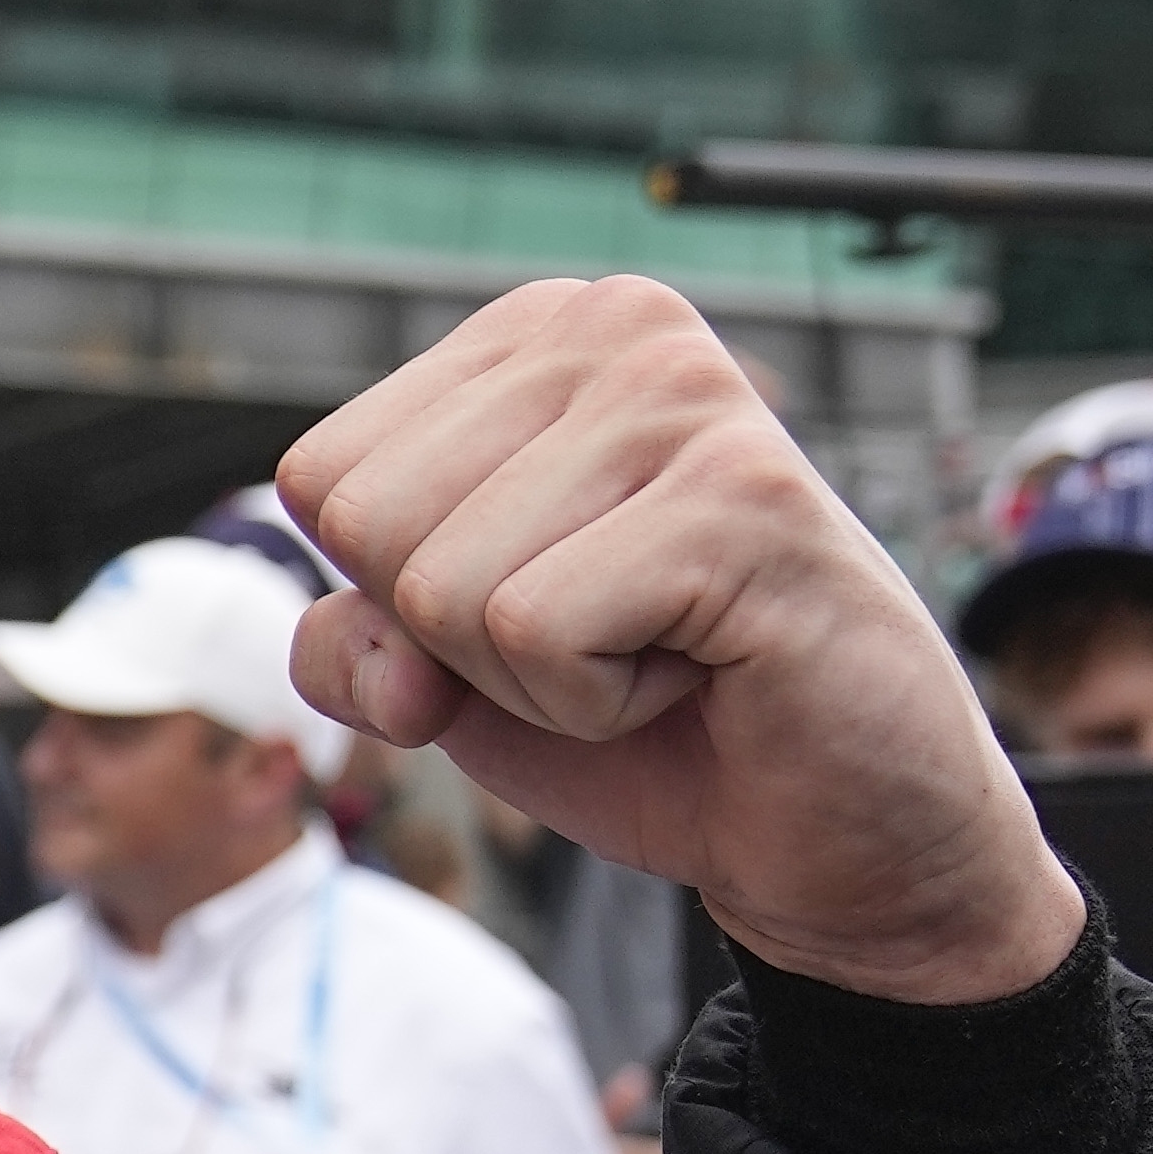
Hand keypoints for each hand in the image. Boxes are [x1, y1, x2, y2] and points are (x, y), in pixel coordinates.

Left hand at [282, 280, 1076, 1006]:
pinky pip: (532, 635)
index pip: (318, 478)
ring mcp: (685, 399)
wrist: (833, 826)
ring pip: (440, 588)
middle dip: (461, 642)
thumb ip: (351, 646)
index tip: (540, 611)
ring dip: (535, 680)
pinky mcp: (742, 498)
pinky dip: (594, 703)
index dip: (399, 601)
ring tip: (661, 653)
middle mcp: (613, 327)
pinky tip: (700, 673)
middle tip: (609, 641)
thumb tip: (383, 661)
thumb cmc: (647, 727)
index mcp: (534, 334)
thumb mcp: (445, 678)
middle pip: (366, 526)